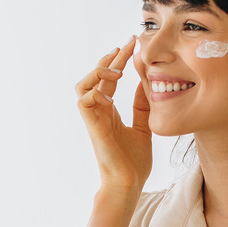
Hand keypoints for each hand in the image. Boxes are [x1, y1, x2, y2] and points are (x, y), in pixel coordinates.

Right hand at [75, 36, 151, 190]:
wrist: (129, 182)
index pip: (110, 78)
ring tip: (117, 68)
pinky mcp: (92, 126)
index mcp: (110, 110)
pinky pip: (83, 102)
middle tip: (128, 44)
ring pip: (82, 85)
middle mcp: (99, 111)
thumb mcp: (144, 126)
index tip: (133, 44)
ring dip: (97, 72)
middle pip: (96, 76)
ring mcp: (94, 118)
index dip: (119, 59)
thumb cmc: (134, 161)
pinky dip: (94, 91)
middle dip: (111, 57)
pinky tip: (111, 91)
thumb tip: (145, 84)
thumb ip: (142, 106)